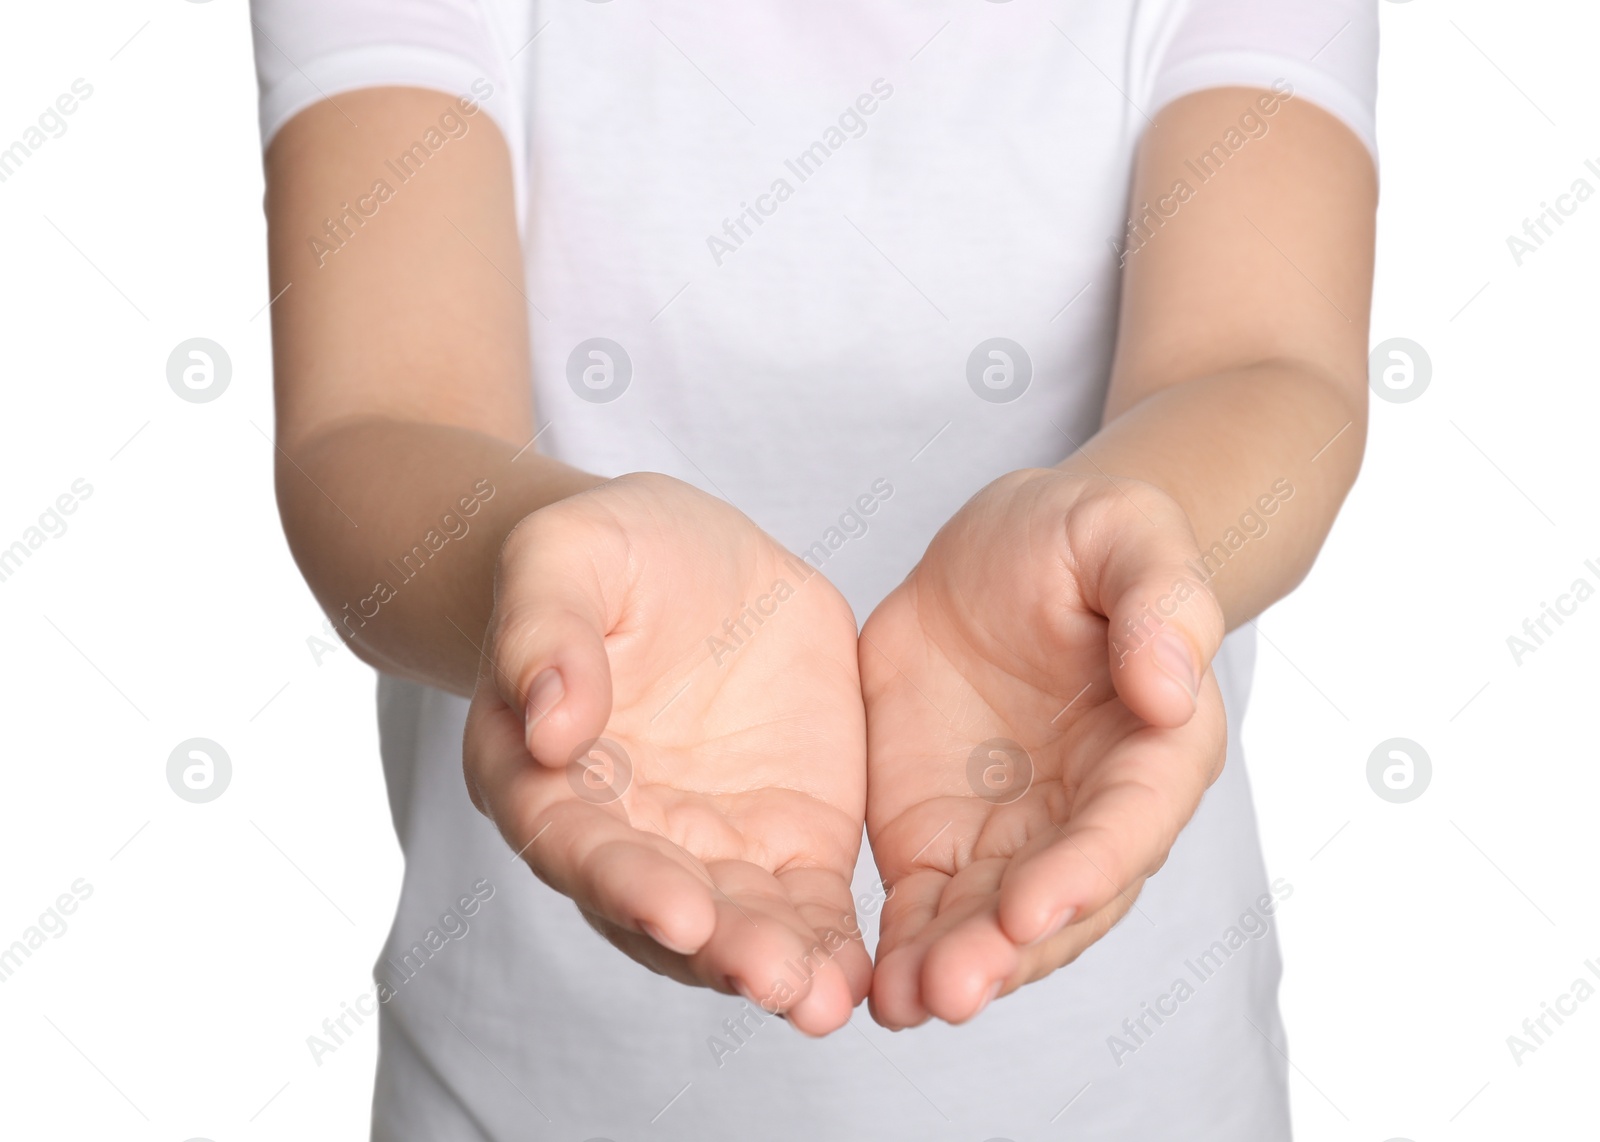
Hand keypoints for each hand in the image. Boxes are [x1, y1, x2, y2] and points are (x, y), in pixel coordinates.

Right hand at [463, 473, 869, 1034]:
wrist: (690, 559)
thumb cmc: (605, 557)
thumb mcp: (564, 559)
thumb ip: (546, 633)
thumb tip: (551, 726)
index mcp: (547, 778)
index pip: (576, 845)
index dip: (622, 883)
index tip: (675, 911)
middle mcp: (623, 835)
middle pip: (663, 911)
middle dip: (717, 949)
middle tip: (773, 980)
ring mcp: (709, 847)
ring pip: (739, 926)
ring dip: (777, 968)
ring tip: (824, 1000)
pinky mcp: (788, 841)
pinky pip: (808, 907)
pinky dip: (831, 946)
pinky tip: (863, 978)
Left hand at [859, 469, 1226, 1027]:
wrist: (1006, 555)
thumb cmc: (1084, 541)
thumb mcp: (1128, 532)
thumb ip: (1162, 601)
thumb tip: (1172, 691)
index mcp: (1157, 747)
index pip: (1130, 823)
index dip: (1087, 871)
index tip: (1033, 909)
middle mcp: (1092, 813)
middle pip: (1061, 901)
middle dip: (1007, 951)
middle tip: (951, 989)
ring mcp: (1016, 835)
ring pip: (993, 923)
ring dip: (952, 967)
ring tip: (902, 1003)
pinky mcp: (943, 838)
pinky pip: (928, 906)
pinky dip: (903, 948)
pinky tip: (870, 986)